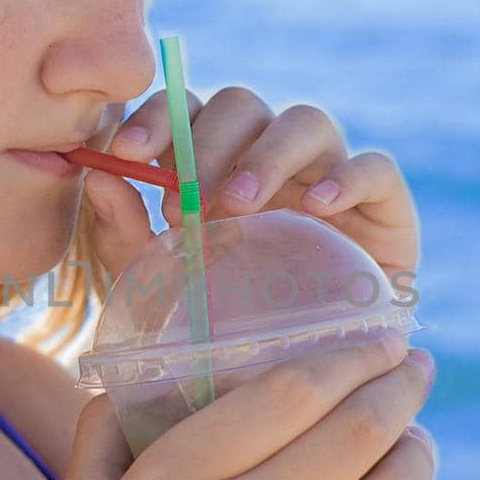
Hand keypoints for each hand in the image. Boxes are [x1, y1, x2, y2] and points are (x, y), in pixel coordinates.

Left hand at [82, 86, 419, 290]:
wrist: (297, 374)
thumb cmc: (222, 318)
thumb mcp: (158, 281)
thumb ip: (123, 230)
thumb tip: (96, 174)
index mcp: (217, 157)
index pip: (188, 107)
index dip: (157, 116)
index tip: (127, 152)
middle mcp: (273, 153)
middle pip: (243, 105)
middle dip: (207, 142)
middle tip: (185, 200)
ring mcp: (330, 171)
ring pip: (306, 120)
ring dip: (266, 155)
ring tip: (238, 205)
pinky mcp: (383, 203)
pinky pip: (376, 166)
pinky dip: (348, 177)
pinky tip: (317, 208)